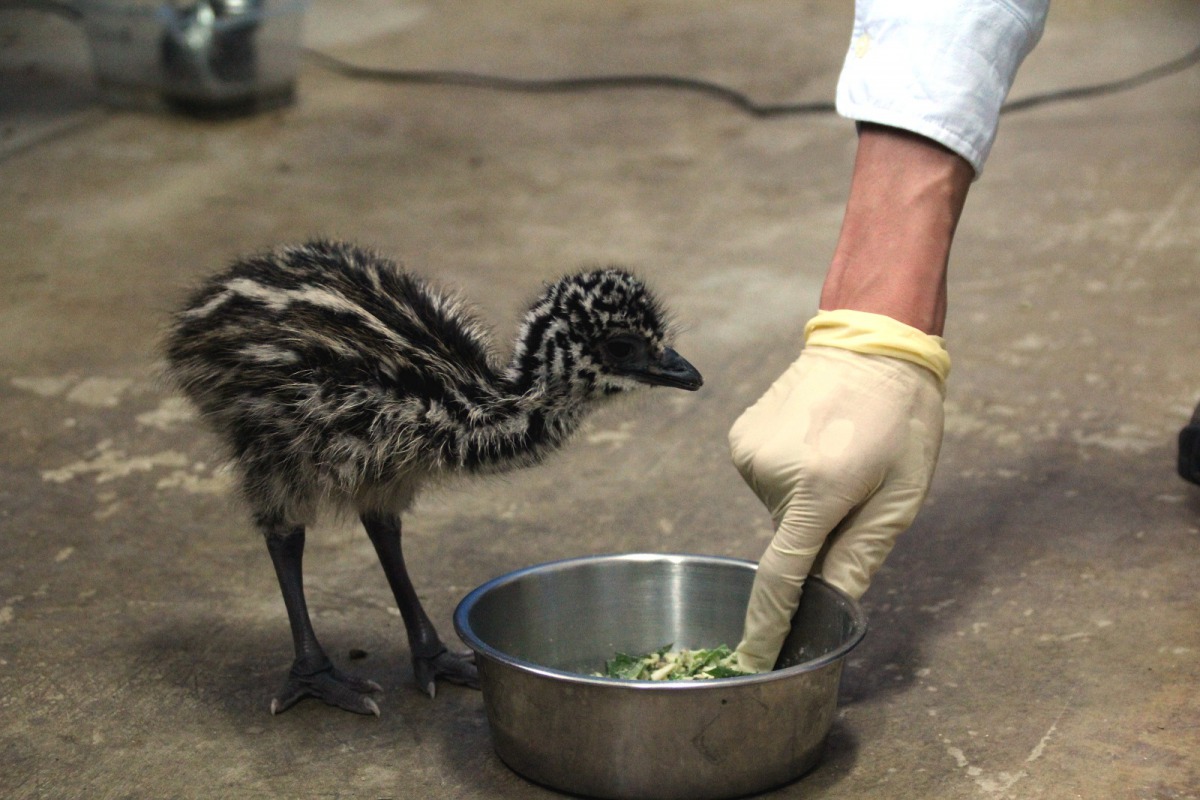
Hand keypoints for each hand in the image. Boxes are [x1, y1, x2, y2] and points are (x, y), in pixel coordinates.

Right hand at [729, 310, 946, 672]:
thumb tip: (832, 604)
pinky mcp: (739, 436)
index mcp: (820, 488)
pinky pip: (763, 480)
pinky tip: (812, 441)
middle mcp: (773, 471)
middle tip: (854, 486)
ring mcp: (749, 451)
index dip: (767, 625)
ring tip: (834, 454)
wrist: (871, 340)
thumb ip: (862, 553)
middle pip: (787, 538)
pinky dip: (786, 475)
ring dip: (802, 500)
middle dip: (816, 531)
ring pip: (775, 508)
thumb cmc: (902, 418)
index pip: (781, 574)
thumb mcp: (902, 492)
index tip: (751, 661)